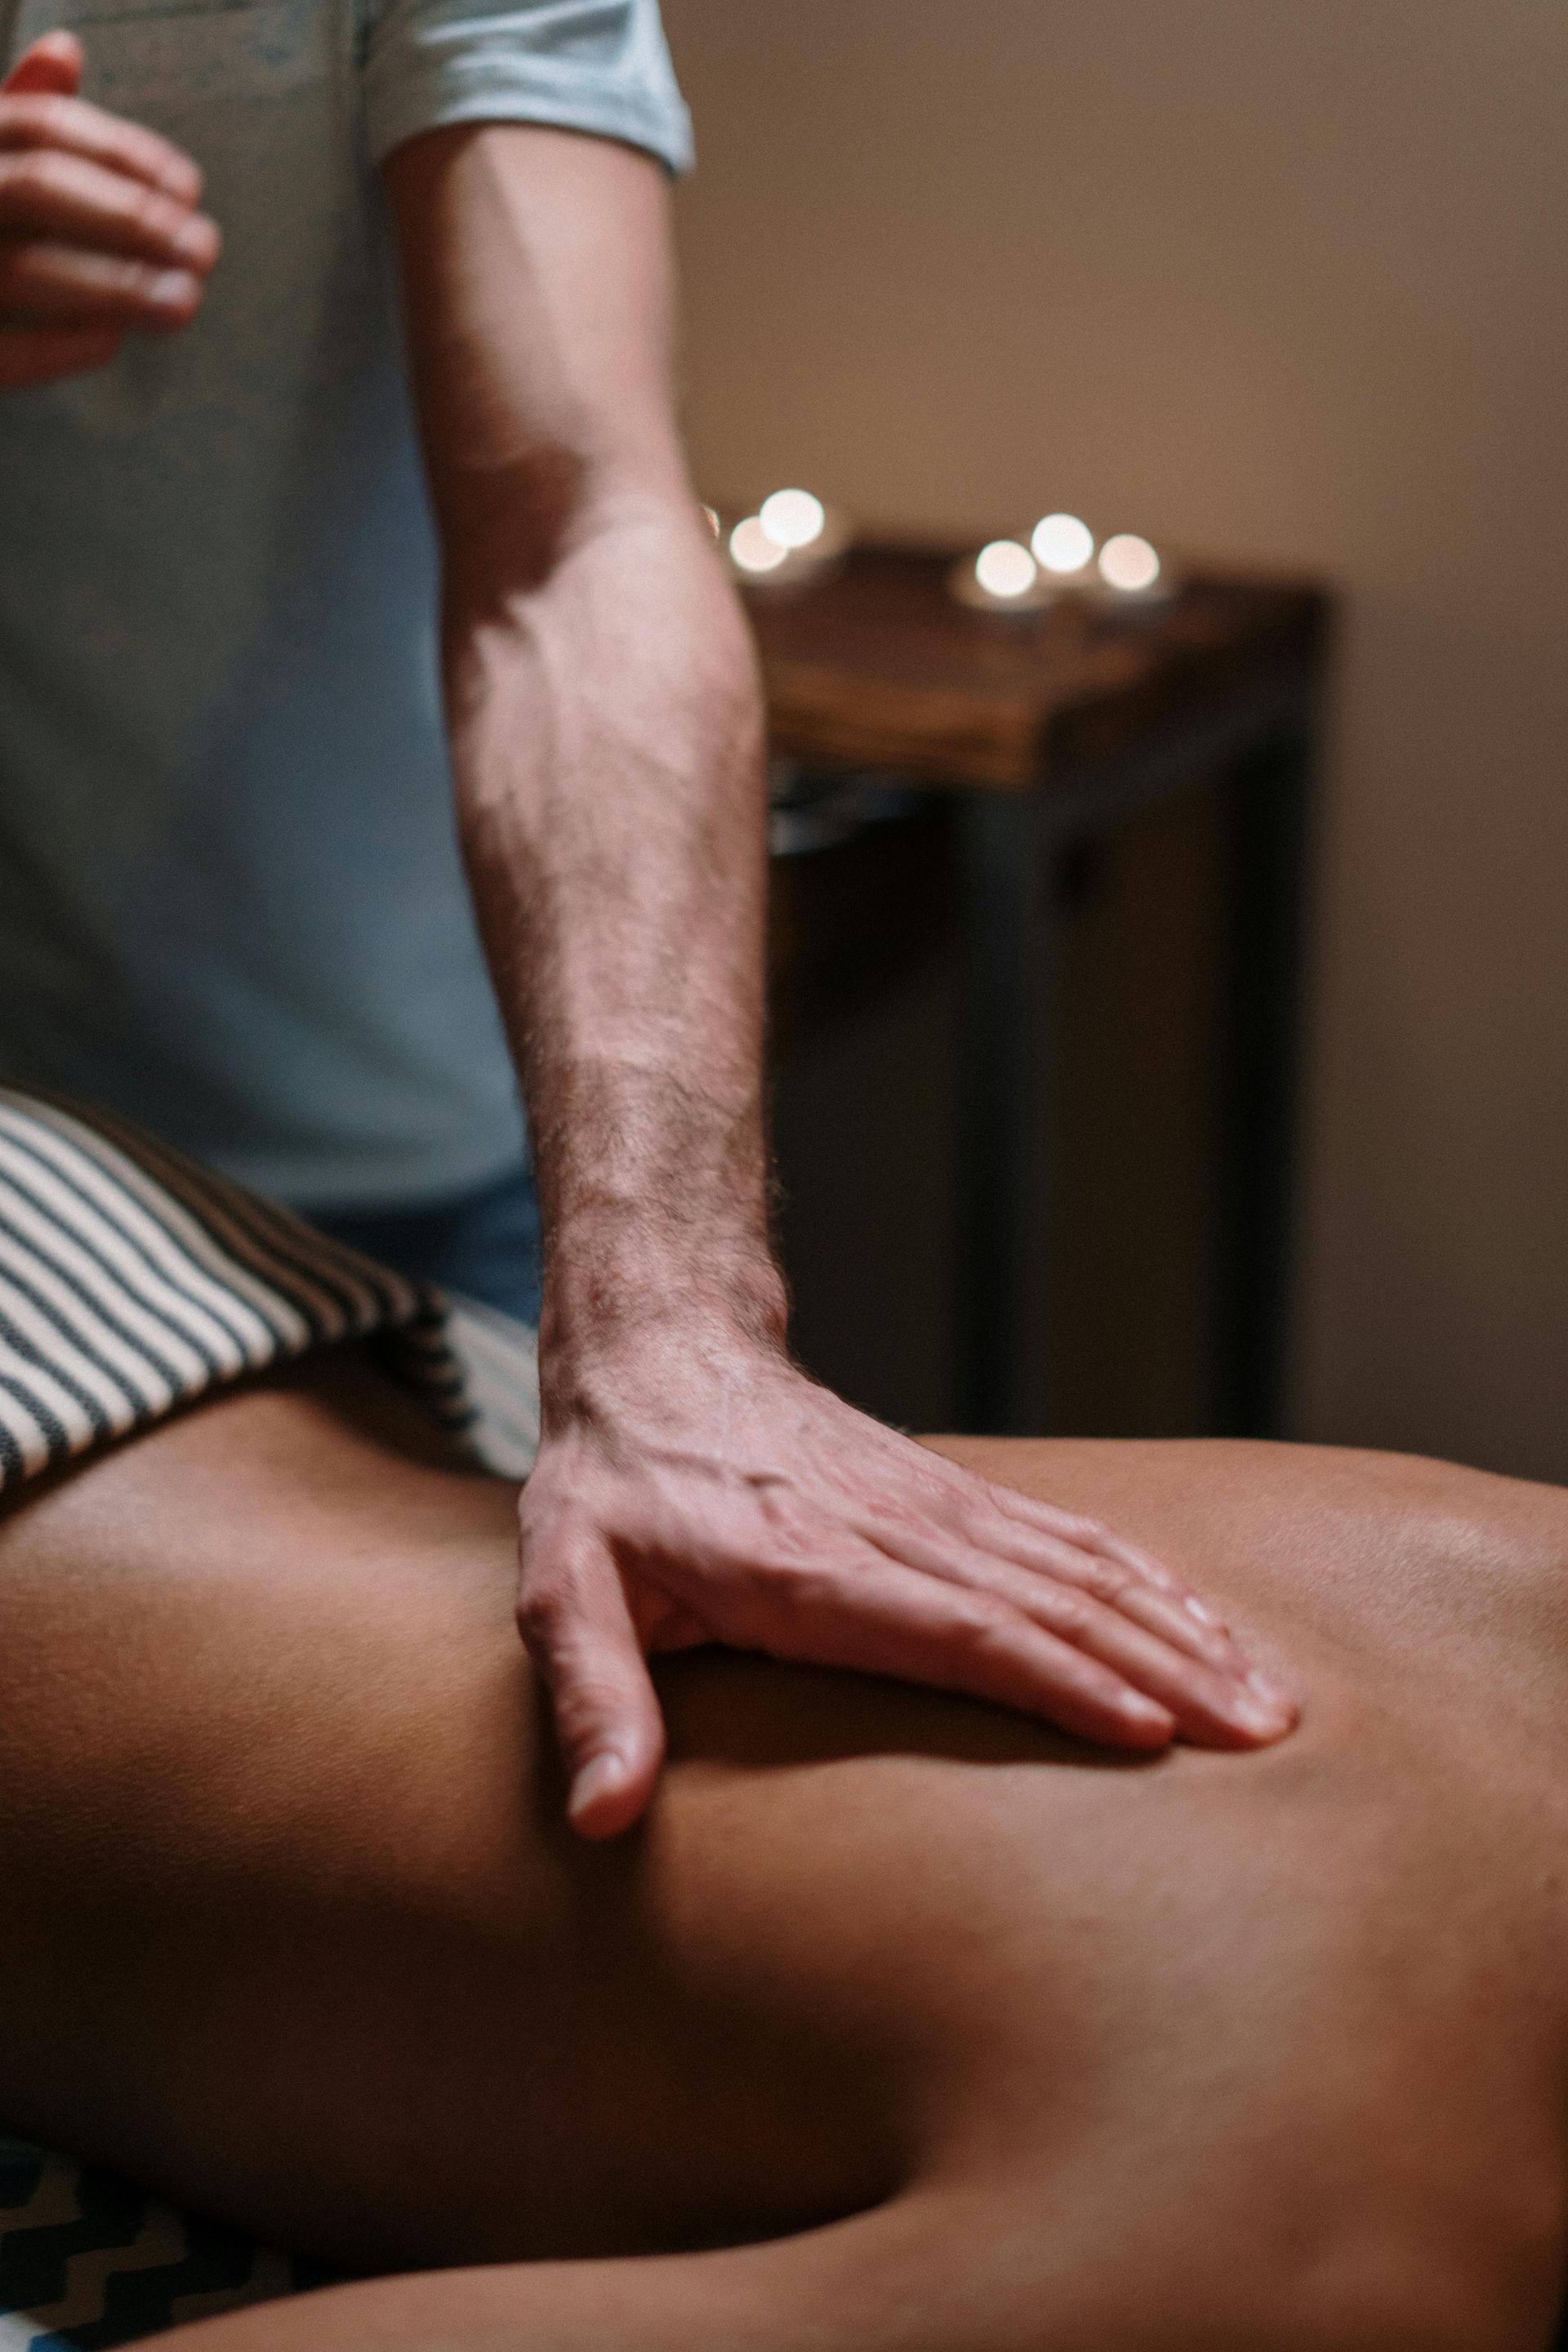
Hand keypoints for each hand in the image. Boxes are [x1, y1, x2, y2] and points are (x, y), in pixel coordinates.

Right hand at [0, 30, 219, 388]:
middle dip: (130, 220)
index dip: (121, 155)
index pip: (39, 128)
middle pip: (37, 190)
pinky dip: (59, 346)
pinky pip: (1, 352)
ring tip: (182, 302)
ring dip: (114, 286)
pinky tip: (110, 341)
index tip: (188, 189)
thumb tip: (66, 53)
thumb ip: (12, 113)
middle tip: (202, 250)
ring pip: (24, 269)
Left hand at [517, 1338, 1298, 1837]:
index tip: (1146, 1731)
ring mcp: (932, 1504)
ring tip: (1265, 1697)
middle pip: (1049, 1601)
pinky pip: (1068, 1533)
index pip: (956, 1628)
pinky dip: (1148, 1578)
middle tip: (1258, 1736)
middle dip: (1161, 1669)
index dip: (1054, 1679)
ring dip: (1178, 1628)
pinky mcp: (952, 1493)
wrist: (658, 1356)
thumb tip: (602, 1813)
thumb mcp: (563, 1589)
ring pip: (1080, 1565)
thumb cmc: (610, 1492)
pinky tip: (1208, 1622)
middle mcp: (889, 1530)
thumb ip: (593, 1698)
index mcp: (804, 1568)